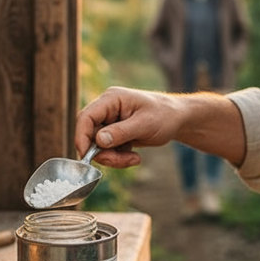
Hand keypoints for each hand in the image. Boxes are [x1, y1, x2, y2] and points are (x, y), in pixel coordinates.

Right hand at [75, 86, 246, 167]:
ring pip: (98, 146)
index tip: (86, 156)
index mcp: (111, 99)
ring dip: (113, 158)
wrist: (178, 120)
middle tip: (121, 162)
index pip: (85, 117)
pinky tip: (134, 157)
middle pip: (89, 135)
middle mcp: (106, 109)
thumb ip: (120, 132)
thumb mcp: (144, 124)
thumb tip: (98, 141)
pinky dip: (118, 158)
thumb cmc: (164, 116)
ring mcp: (109, 122)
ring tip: (133, 159)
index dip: (81, 136)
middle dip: (103, 153)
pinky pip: (107, 150)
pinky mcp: (114, 133)